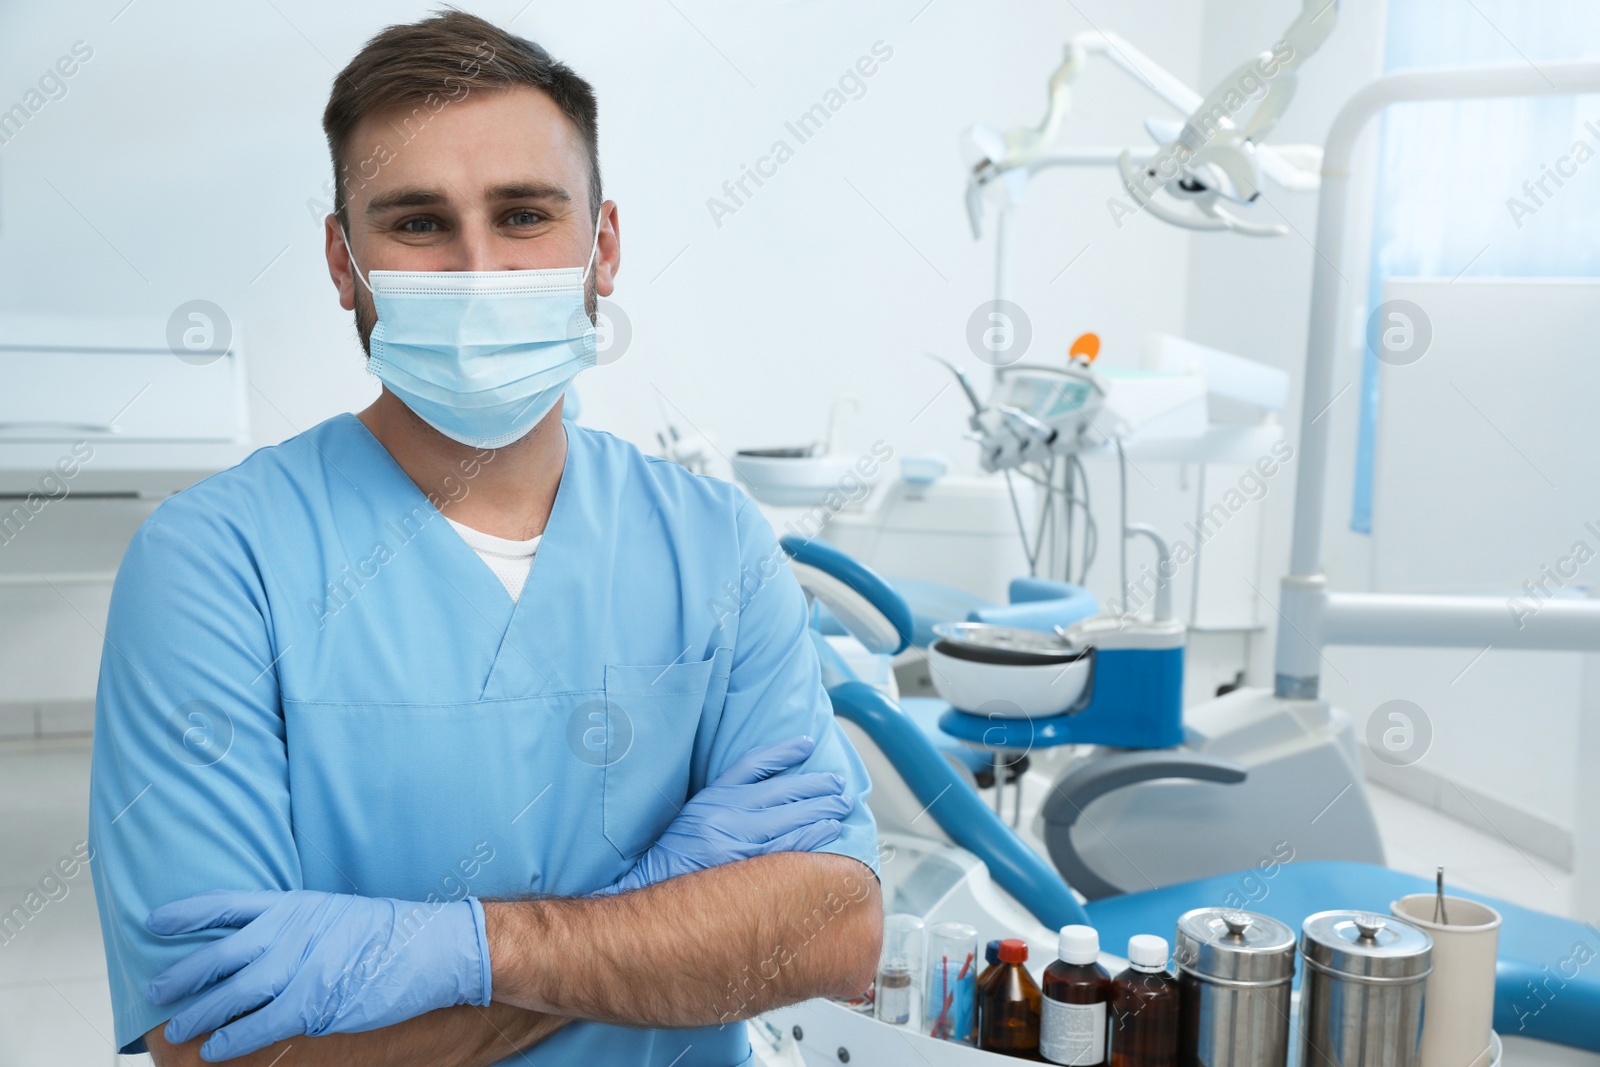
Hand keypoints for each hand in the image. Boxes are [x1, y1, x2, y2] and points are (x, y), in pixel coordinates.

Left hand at [147, 889, 490, 1061]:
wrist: (430, 947)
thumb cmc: (387, 932)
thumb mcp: (334, 913)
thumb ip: (294, 928)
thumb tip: (258, 953)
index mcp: (294, 904)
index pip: (226, 903)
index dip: (186, 913)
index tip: (154, 922)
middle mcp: (289, 932)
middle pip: (217, 954)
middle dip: (180, 975)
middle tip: (154, 990)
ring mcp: (299, 968)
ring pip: (230, 995)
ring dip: (198, 1015)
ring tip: (178, 1029)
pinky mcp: (312, 1003)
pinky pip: (258, 1026)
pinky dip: (231, 1040)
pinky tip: (214, 1050)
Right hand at [599, 734, 851, 894]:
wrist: (647, 893)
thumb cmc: (672, 860)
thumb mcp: (693, 819)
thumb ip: (724, 805)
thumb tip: (765, 798)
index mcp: (711, 798)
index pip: (753, 765)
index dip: (783, 752)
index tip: (807, 745)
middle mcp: (724, 813)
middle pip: (781, 790)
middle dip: (816, 785)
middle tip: (839, 784)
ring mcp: (735, 840)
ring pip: (789, 817)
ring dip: (821, 809)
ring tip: (842, 804)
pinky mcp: (744, 866)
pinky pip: (787, 847)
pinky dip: (811, 836)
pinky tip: (829, 830)